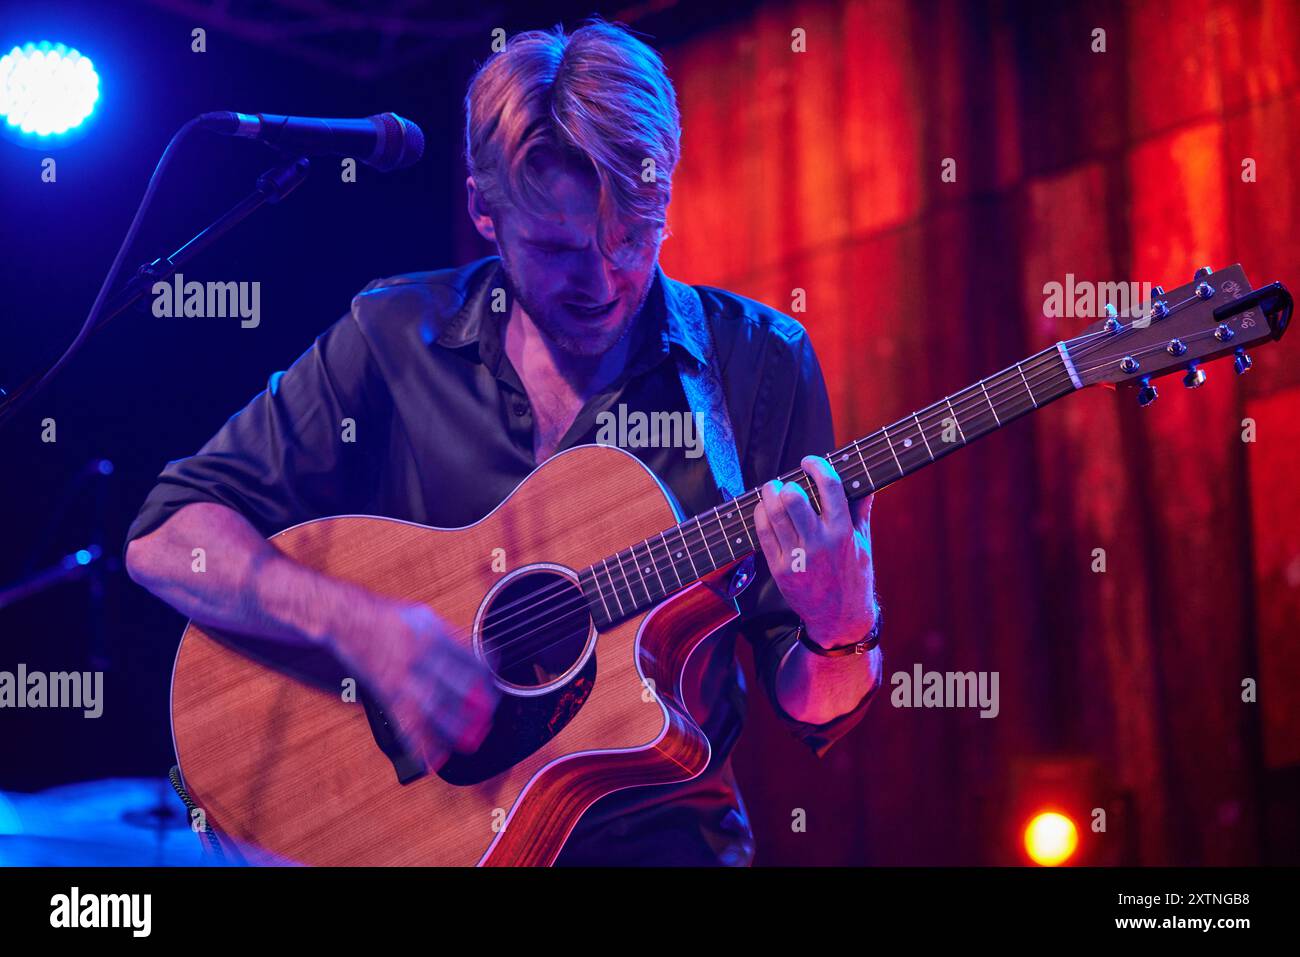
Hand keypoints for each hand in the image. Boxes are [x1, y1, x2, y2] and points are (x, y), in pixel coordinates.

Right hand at [330, 600, 499, 771]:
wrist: (348, 618)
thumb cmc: (388, 618)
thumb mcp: (424, 615)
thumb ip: (449, 636)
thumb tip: (475, 656)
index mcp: (434, 632)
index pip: (468, 657)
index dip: (485, 679)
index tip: (492, 692)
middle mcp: (420, 653)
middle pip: (453, 683)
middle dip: (473, 706)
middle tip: (485, 721)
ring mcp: (401, 674)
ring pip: (430, 706)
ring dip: (451, 728)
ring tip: (468, 743)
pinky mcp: (385, 692)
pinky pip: (402, 719)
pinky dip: (417, 742)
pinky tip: (429, 757)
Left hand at [753, 455, 876, 647]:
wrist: (840, 619)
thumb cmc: (854, 578)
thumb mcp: (864, 544)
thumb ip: (861, 511)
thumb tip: (867, 484)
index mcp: (843, 533)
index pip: (829, 487)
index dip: (817, 466)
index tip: (809, 461)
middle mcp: (819, 543)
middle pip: (794, 499)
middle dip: (788, 483)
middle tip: (787, 482)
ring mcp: (796, 557)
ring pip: (774, 513)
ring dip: (770, 494)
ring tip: (772, 489)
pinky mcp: (779, 570)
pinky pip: (763, 533)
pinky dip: (761, 515)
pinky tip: (764, 508)